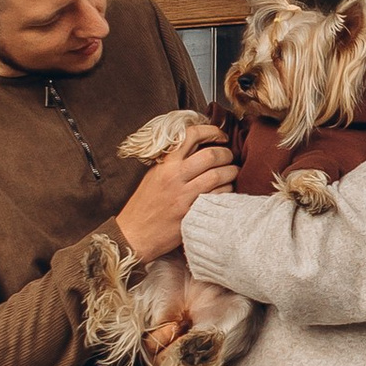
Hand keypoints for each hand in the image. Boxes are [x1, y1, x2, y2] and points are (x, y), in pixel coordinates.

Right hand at [114, 134, 236, 261]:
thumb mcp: (154, 175)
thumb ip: (173, 162)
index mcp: (165, 164)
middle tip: (230, 157)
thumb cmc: (144, 204)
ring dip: (231, 172)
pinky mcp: (191, 213)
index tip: (221, 136)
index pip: (191, 136)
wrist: (134, 234)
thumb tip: (197, 148)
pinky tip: (227, 191)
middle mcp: (174, 176)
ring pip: (218, 176)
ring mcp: (183, 195)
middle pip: (211, 155)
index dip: (212, 131)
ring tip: (232, 174)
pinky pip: (217, 196)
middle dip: (227, 154)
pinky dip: (227, 191)